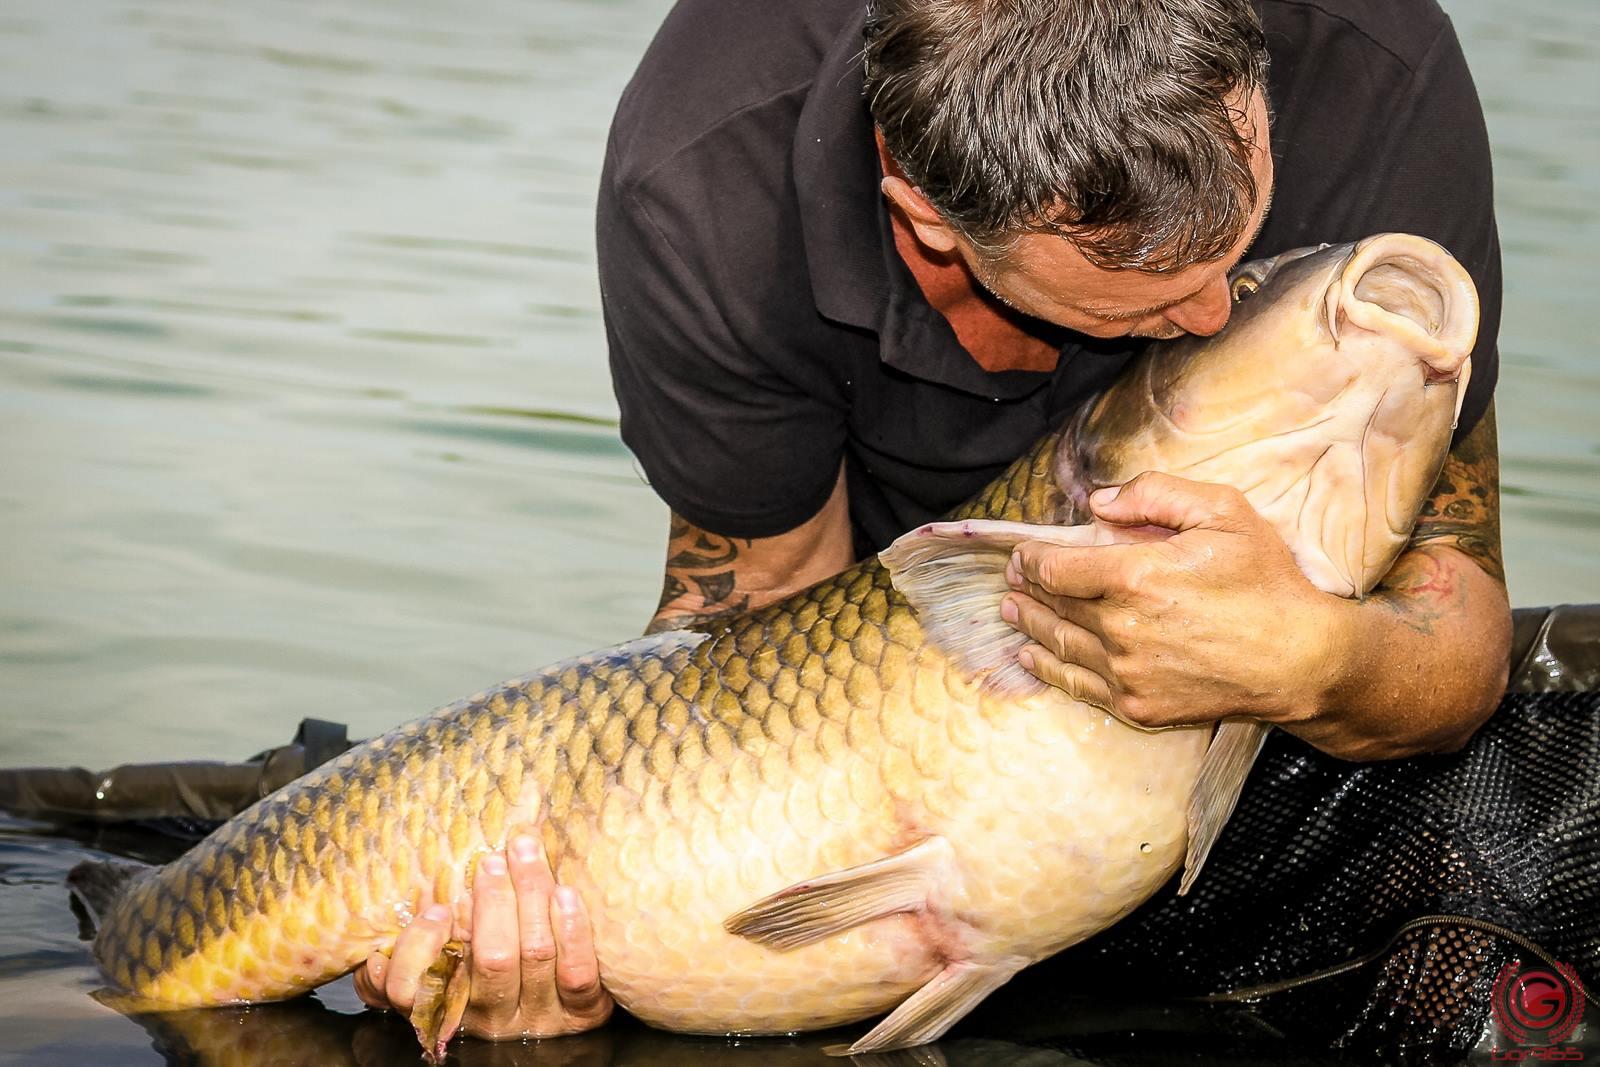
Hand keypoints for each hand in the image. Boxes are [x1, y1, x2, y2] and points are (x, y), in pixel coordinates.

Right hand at [354, 832, 613, 1039]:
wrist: (560, 1008)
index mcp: (448, 1006)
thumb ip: (407, 961)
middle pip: (492, 959)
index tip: (437, 907)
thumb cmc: (484, 969)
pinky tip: (564, 893)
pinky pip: (577, 972)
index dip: (420, 949)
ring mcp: (541, 1016)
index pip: (414, 990)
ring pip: (536, 953)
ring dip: (532, 894)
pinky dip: (572, 930)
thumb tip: (374, 959)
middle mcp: (492, 1018)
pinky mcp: (583, 1012)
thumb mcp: (440, 970)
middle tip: (492, 860)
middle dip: (494, 902)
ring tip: (525, 854)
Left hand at [1000, 471, 1345, 728]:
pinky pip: (1079, 685)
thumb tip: (1098, 503)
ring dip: (1028, 625)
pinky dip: (1048, 668)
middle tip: (1012, 578)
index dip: (1032, 559)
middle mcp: (1121, 627)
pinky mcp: (1139, 705)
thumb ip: (1156, 495)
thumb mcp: (1223, 512)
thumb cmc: (1266, 582)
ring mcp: (1128, 672)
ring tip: (1010, 610)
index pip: (1057, 567)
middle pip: (1054, 605)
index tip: (1023, 554)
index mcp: (1135, 576)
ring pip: (1059, 644)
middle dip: (1027, 588)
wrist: (1302, 660)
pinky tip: (1031, 656)